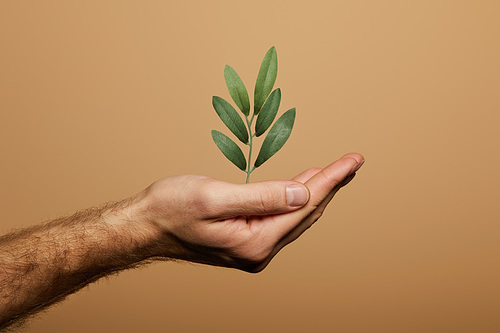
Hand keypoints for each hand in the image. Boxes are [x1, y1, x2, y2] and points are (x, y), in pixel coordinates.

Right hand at [135, 153, 363, 271]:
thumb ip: (262, 197)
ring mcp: (252, 250)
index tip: (353, 160)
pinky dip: (295, 200)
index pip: (304, 205)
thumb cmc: (170, 209)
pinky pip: (280, 219)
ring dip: (315, 192)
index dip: (331, 180)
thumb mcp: (213, 196)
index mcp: (254, 242)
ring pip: (295, 217)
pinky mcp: (245, 242)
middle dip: (330, 185)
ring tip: (336, 172)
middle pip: (305, 213)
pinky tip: (303, 187)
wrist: (144, 227)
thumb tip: (303, 193)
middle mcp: (258, 252)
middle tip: (352, 162)